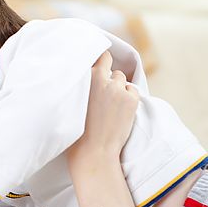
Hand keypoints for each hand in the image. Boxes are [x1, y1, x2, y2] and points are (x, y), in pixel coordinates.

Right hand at [68, 51, 139, 167]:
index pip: (103, 56)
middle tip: (106, 98)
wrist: (92, 150)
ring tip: (112, 108)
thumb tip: (92, 74)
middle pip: (113, 70)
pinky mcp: (131, 99)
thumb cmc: (78, 130)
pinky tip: (120, 112)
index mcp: (86, 77)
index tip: (103, 67)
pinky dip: (129, 99)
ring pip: (122, 81)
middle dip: (111, 80)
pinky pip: (133, 91)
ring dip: (120, 90)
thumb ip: (83, 85)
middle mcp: (102, 79)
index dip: (104, 62)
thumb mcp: (74, 100)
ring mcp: (118, 88)